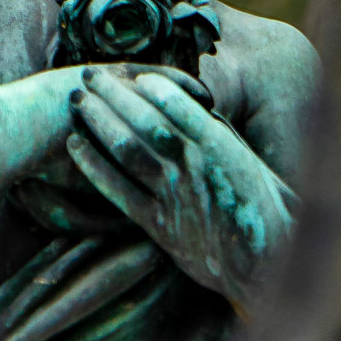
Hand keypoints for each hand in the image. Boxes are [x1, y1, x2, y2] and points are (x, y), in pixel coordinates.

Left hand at [67, 67, 295, 305]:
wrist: (264, 268)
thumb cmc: (265, 210)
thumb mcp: (253, 163)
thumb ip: (222, 136)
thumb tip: (193, 106)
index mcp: (223, 148)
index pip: (179, 106)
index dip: (152, 86)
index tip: (132, 72)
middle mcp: (194, 168)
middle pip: (145, 122)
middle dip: (114, 95)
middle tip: (89, 74)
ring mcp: (173, 197)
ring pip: (127, 150)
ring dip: (98, 122)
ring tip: (77, 102)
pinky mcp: (158, 225)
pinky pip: (118, 191)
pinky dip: (94, 166)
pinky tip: (75, 146)